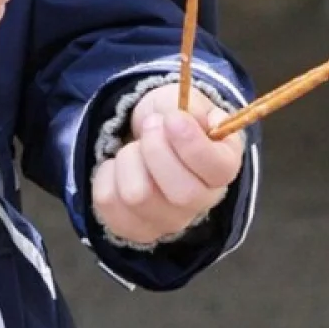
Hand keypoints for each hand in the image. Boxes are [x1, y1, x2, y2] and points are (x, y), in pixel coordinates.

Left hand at [90, 83, 245, 245]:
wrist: (141, 132)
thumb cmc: (169, 118)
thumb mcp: (185, 100)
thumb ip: (191, 107)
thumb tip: (187, 120)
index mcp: (222, 167)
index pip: (219, 171)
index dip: (192, 144)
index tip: (172, 119)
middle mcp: (202, 202)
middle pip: (182, 193)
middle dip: (155, 149)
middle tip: (149, 126)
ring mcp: (168, 220)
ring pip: (139, 197)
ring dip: (129, 158)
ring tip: (134, 147)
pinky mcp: (134, 227)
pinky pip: (108, 202)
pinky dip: (106, 173)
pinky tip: (118, 166)